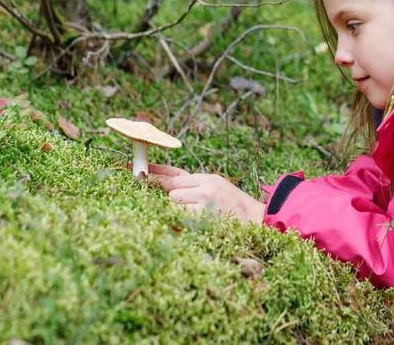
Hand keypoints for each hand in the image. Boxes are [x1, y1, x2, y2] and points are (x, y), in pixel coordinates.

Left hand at [148, 163, 265, 223]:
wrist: (257, 220)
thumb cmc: (234, 208)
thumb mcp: (216, 190)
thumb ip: (193, 187)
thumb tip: (167, 188)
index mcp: (207, 179)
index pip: (174, 173)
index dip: (155, 172)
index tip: (137, 171)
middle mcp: (204, 186)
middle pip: (171, 188)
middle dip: (173, 199)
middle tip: (185, 205)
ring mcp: (202, 201)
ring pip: (174, 202)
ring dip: (180, 211)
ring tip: (200, 216)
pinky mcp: (202, 216)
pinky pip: (180, 216)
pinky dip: (184, 220)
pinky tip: (199, 223)